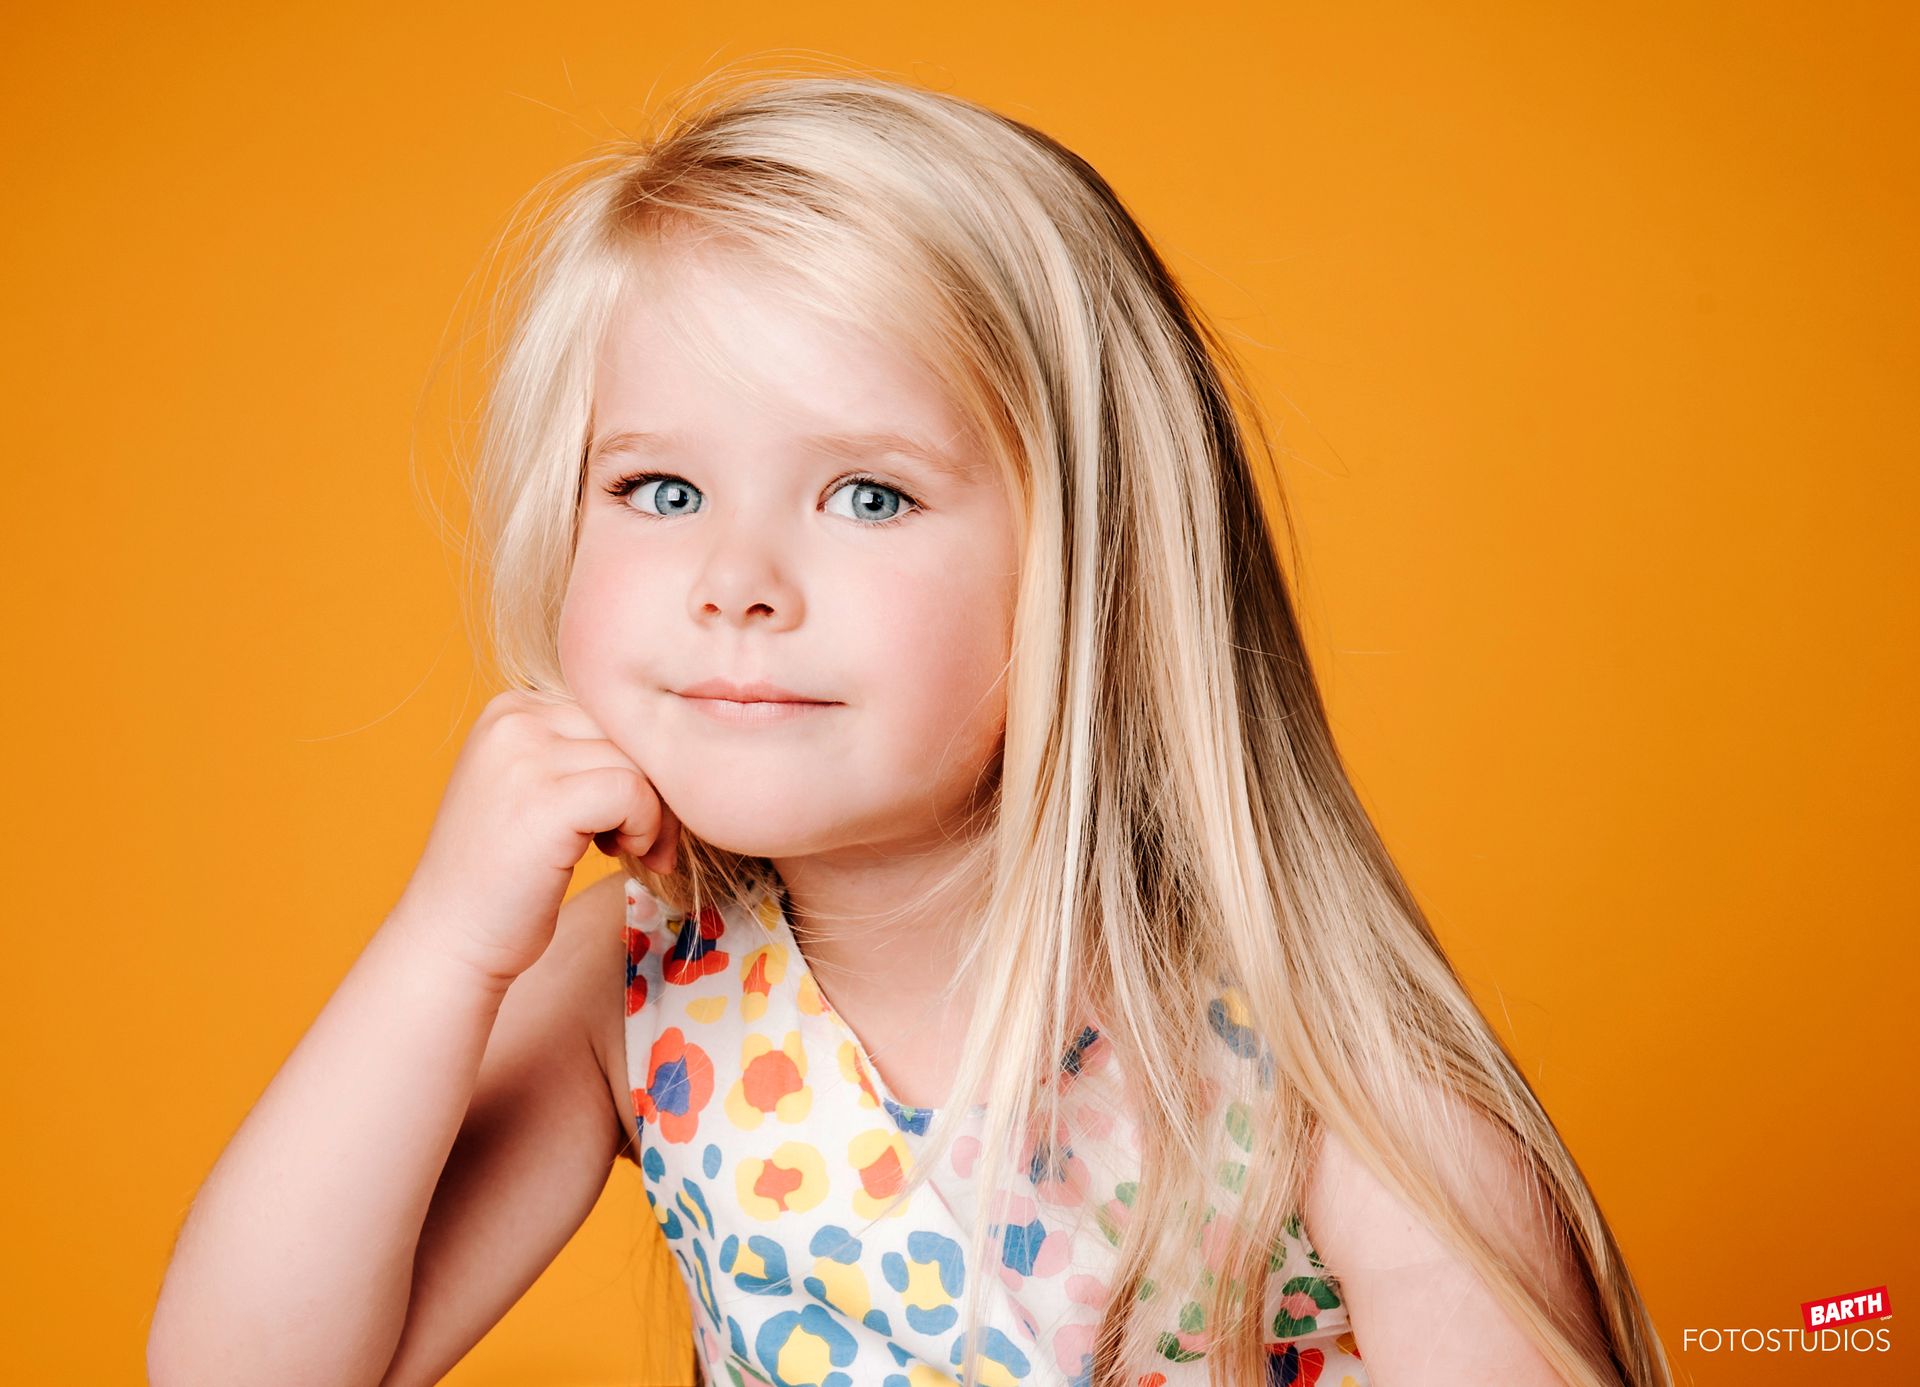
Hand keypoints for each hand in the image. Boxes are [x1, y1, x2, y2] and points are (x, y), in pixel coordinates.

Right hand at [392, 688, 680, 988]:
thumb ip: (583, 753)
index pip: (612, 710)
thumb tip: (676, 742)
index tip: (625, 815)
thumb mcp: (535, 788)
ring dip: (654, 813)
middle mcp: (513, 720)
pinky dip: (645, 828)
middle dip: (654, 786)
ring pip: (639, 761)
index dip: (635, 763)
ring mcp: (524, 758)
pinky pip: (634, 792)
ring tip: (631, 851)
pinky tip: (618, 854)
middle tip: (642, 840)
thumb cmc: (505, 874)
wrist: (450, 938)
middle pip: (629, 731)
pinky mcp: (546, 802)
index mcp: (510, 709)